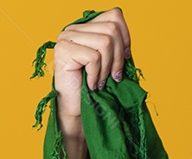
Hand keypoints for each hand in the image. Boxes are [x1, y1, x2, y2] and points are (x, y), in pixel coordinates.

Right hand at [53, 8, 132, 129]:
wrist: (77, 109)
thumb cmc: (94, 87)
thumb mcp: (110, 63)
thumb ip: (117, 47)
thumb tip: (128, 44)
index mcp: (86, 28)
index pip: (114, 16)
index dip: (126, 38)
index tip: (126, 58)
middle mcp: (74, 29)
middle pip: (112, 29)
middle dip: (119, 57)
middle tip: (114, 76)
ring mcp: (66, 37)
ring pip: (105, 42)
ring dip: (108, 67)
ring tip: (101, 81)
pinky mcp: (63, 50)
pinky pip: (94, 57)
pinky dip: (97, 75)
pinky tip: (91, 84)